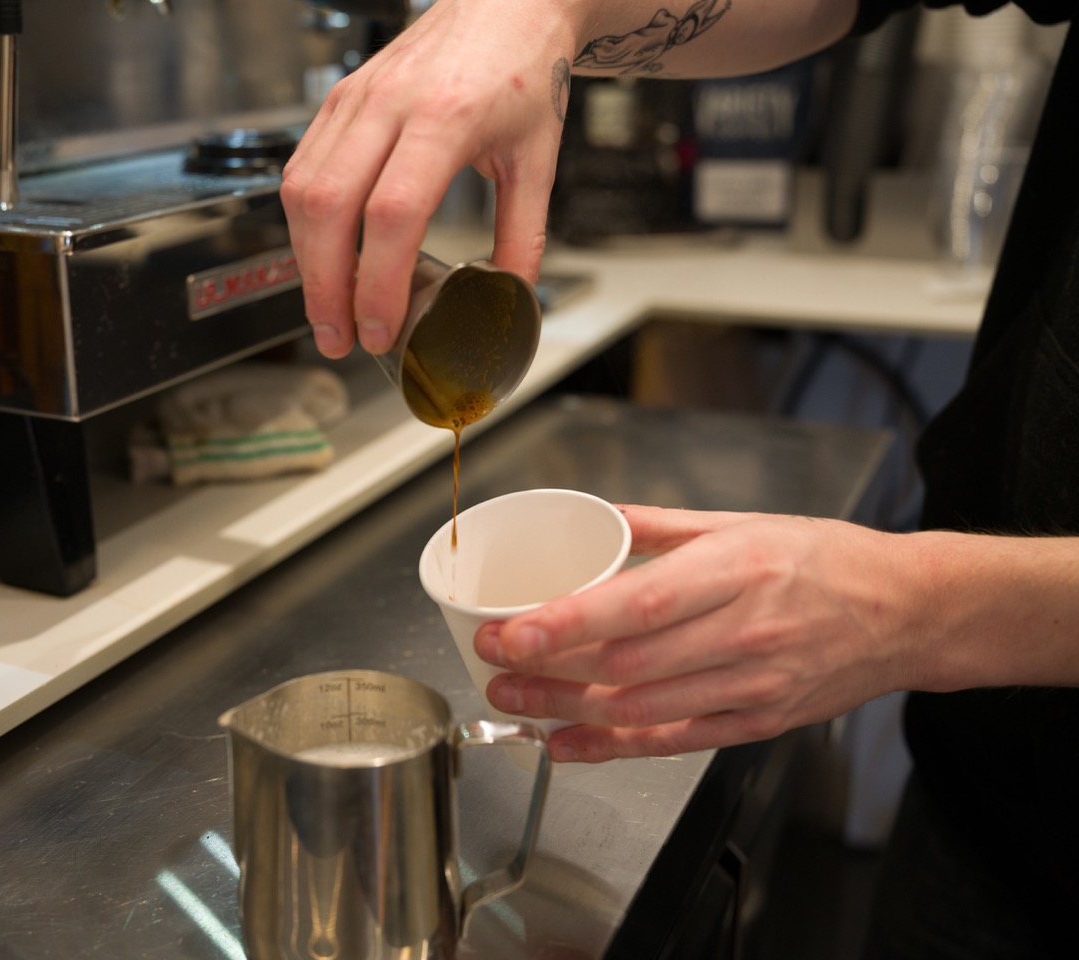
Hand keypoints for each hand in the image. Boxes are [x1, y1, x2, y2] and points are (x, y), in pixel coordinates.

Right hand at [280, 0, 578, 356]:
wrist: (507, 4)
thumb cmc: (522, 68)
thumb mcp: (538, 159)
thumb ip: (523, 236)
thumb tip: (508, 297)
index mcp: (445, 117)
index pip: (392, 214)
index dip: (378, 282)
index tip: (380, 328)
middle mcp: (388, 104)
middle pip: (331, 208)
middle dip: (326, 287)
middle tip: (339, 338)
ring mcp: (354, 99)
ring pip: (302, 191)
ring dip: (307, 262)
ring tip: (328, 312)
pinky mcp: (336, 99)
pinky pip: (300, 170)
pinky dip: (304, 225)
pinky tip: (322, 259)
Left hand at [473, 506, 918, 760]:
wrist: (907, 612)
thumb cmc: (826, 560)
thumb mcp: (743, 522)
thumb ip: (661, 525)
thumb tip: (596, 519)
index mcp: (733, 570)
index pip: (632, 606)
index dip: (562, 625)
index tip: (506, 631)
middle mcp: (741, 632)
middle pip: (624, 665)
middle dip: (546, 670)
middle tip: (491, 664)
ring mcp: (750, 686)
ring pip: (640, 710)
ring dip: (567, 710)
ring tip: (515, 700)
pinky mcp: (756, 723)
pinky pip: (673, 742)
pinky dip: (613, 748)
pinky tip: (568, 743)